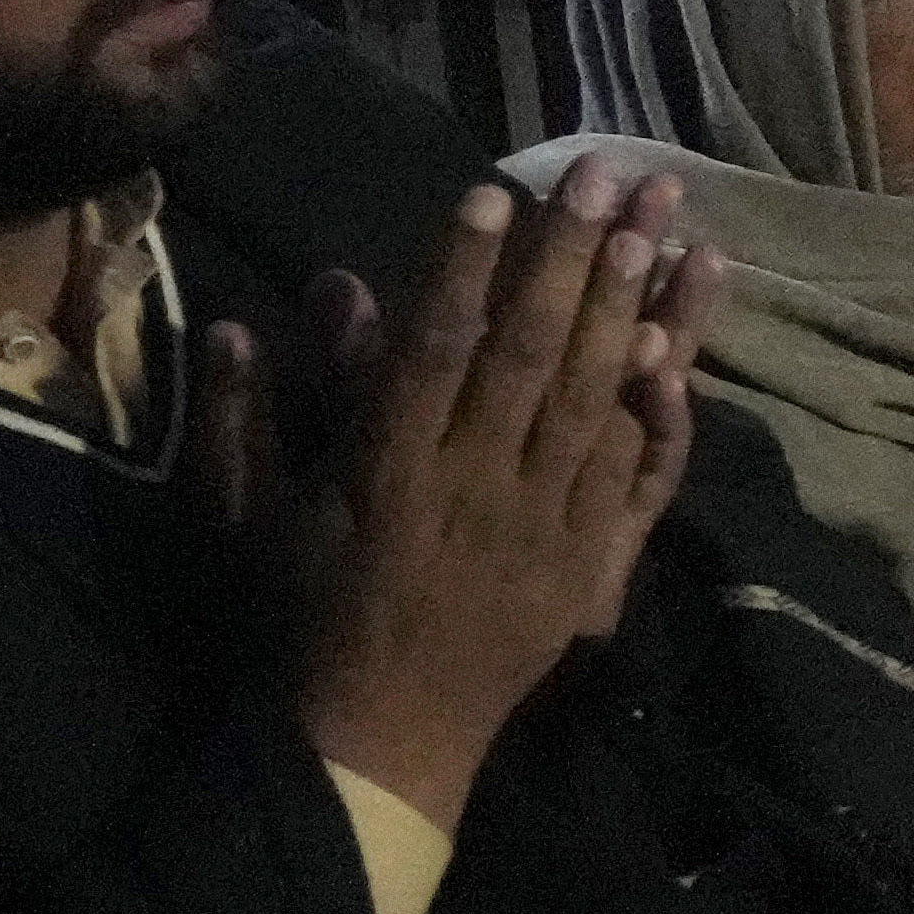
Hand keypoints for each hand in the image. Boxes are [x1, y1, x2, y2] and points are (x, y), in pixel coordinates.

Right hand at [292, 158, 720, 833]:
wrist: (378, 739)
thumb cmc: (302, 617)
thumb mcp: (247, 519)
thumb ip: (239, 418)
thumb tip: (236, 323)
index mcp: (389, 470)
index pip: (435, 347)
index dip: (466, 265)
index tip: (495, 190)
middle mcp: (477, 486)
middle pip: (533, 353)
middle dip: (574, 255)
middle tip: (610, 173)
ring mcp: (545, 524)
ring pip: (596, 398)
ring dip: (632, 304)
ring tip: (662, 225)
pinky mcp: (591, 562)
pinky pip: (635, 474)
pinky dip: (659, 408)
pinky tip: (677, 344)